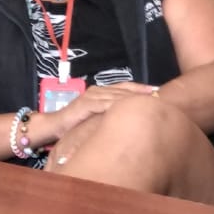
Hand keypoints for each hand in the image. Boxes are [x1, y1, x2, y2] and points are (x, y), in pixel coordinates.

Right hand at [33, 83, 150, 145]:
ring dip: (134, 96)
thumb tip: (130, 118)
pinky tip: (129, 106)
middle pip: (124, 88)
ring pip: (117, 94)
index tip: (157, 91)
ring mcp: (92, 96)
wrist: (55, 126)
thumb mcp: (97, 117)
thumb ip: (110, 115)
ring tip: (149, 99)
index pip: (125, 88)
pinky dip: (118, 104)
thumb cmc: (77, 123)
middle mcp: (98, 91)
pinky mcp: (87, 104)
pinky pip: (105, 103)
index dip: (141, 89)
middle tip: (158, 93)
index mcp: (102, 92)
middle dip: (141, 91)